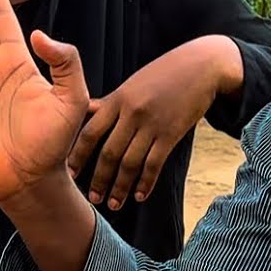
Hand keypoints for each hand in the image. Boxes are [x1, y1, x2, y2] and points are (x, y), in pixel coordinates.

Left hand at [68, 36, 242, 209]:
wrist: (200, 66)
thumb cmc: (162, 74)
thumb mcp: (131, 84)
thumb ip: (109, 102)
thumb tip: (85, 110)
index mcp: (117, 99)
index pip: (90, 132)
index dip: (78, 155)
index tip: (69, 173)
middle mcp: (131, 113)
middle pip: (109, 153)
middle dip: (99, 179)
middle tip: (92, 198)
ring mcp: (152, 124)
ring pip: (130, 162)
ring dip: (121, 187)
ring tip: (114, 204)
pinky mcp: (171, 133)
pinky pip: (155, 163)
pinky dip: (146, 182)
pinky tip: (140, 196)